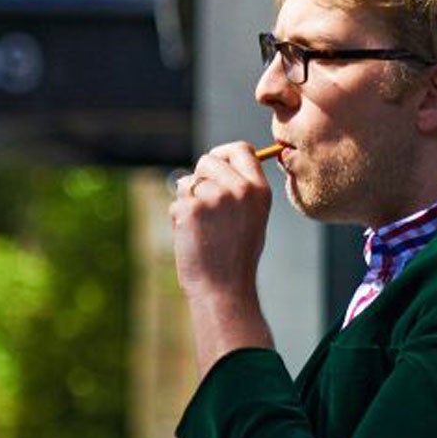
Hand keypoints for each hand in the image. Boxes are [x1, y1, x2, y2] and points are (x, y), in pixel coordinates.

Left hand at [171, 142, 273, 297]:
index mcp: (259, 190)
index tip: (214, 164)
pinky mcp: (190, 208)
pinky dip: (178, 218)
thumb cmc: (237, 257)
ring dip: (188, 200)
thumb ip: (240, 189)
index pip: (241, 149)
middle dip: (200, 177)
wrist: (223, 288)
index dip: (224, 153)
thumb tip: (216, 164)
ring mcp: (214, 197)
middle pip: (208, 160)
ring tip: (202, 229)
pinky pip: (176, 201)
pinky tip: (192, 237)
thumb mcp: (252, 218)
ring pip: (188, 182)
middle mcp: (239, 189)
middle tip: (205, 207)